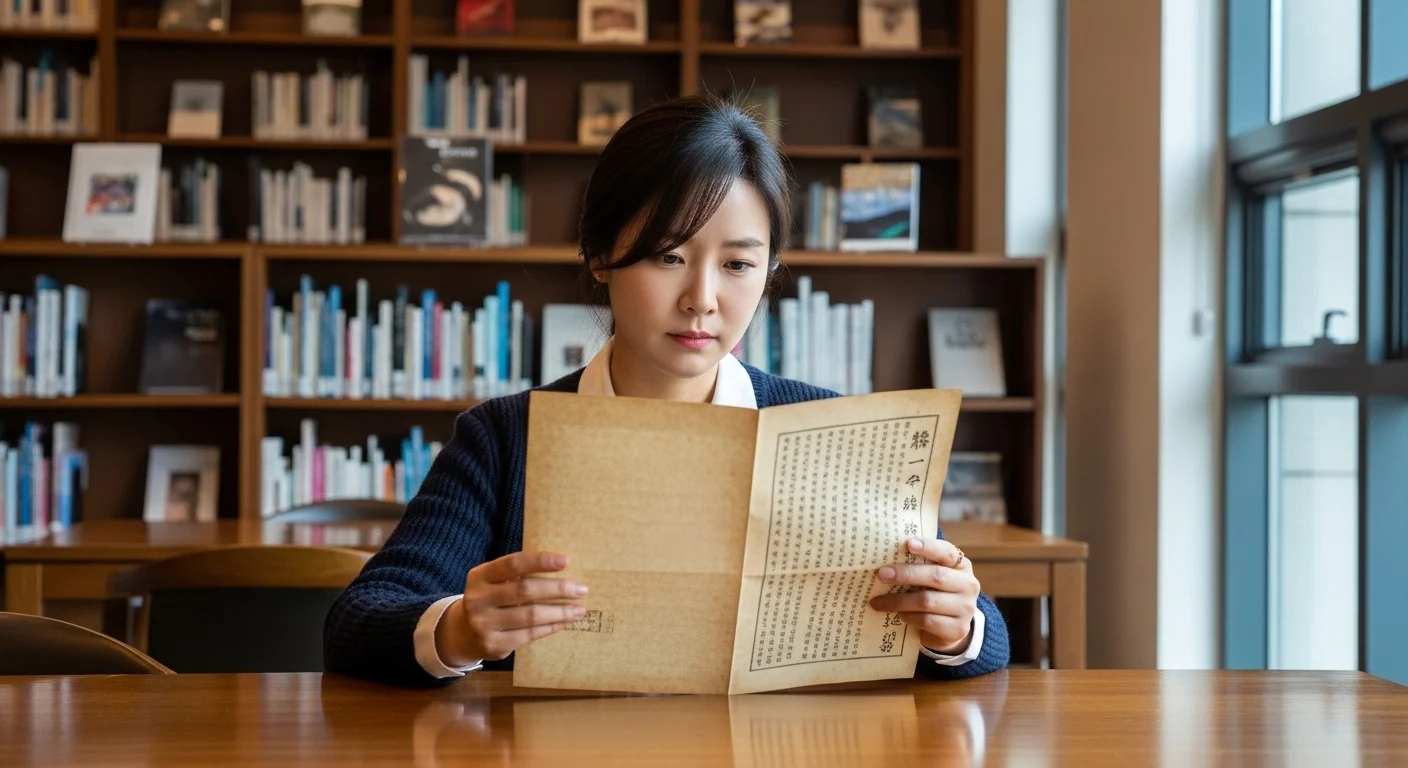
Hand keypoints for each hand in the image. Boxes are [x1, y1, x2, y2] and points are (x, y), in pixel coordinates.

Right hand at [437, 551, 588, 663]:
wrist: (463, 632)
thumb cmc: (490, 599)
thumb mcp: (493, 581)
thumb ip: (517, 574)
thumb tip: (562, 568)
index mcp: (480, 576)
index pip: (513, 564)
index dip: (540, 561)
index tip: (566, 561)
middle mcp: (478, 599)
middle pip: (525, 591)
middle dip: (558, 589)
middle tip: (582, 589)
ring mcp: (484, 624)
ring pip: (531, 616)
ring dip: (560, 612)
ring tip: (579, 609)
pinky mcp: (493, 645)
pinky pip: (529, 635)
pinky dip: (550, 627)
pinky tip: (563, 622)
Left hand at [869, 537, 979, 654]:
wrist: (950, 627)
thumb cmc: (935, 593)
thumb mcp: (931, 576)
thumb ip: (919, 565)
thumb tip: (885, 557)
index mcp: (961, 566)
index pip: (947, 552)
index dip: (929, 547)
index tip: (908, 543)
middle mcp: (968, 585)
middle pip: (936, 577)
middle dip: (906, 574)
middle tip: (882, 574)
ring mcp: (966, 608)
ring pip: (928, 601)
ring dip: (899, 601)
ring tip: (879, 601)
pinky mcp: (958, 629)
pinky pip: (927, 621)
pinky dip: (909, 617)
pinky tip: (898, 615)